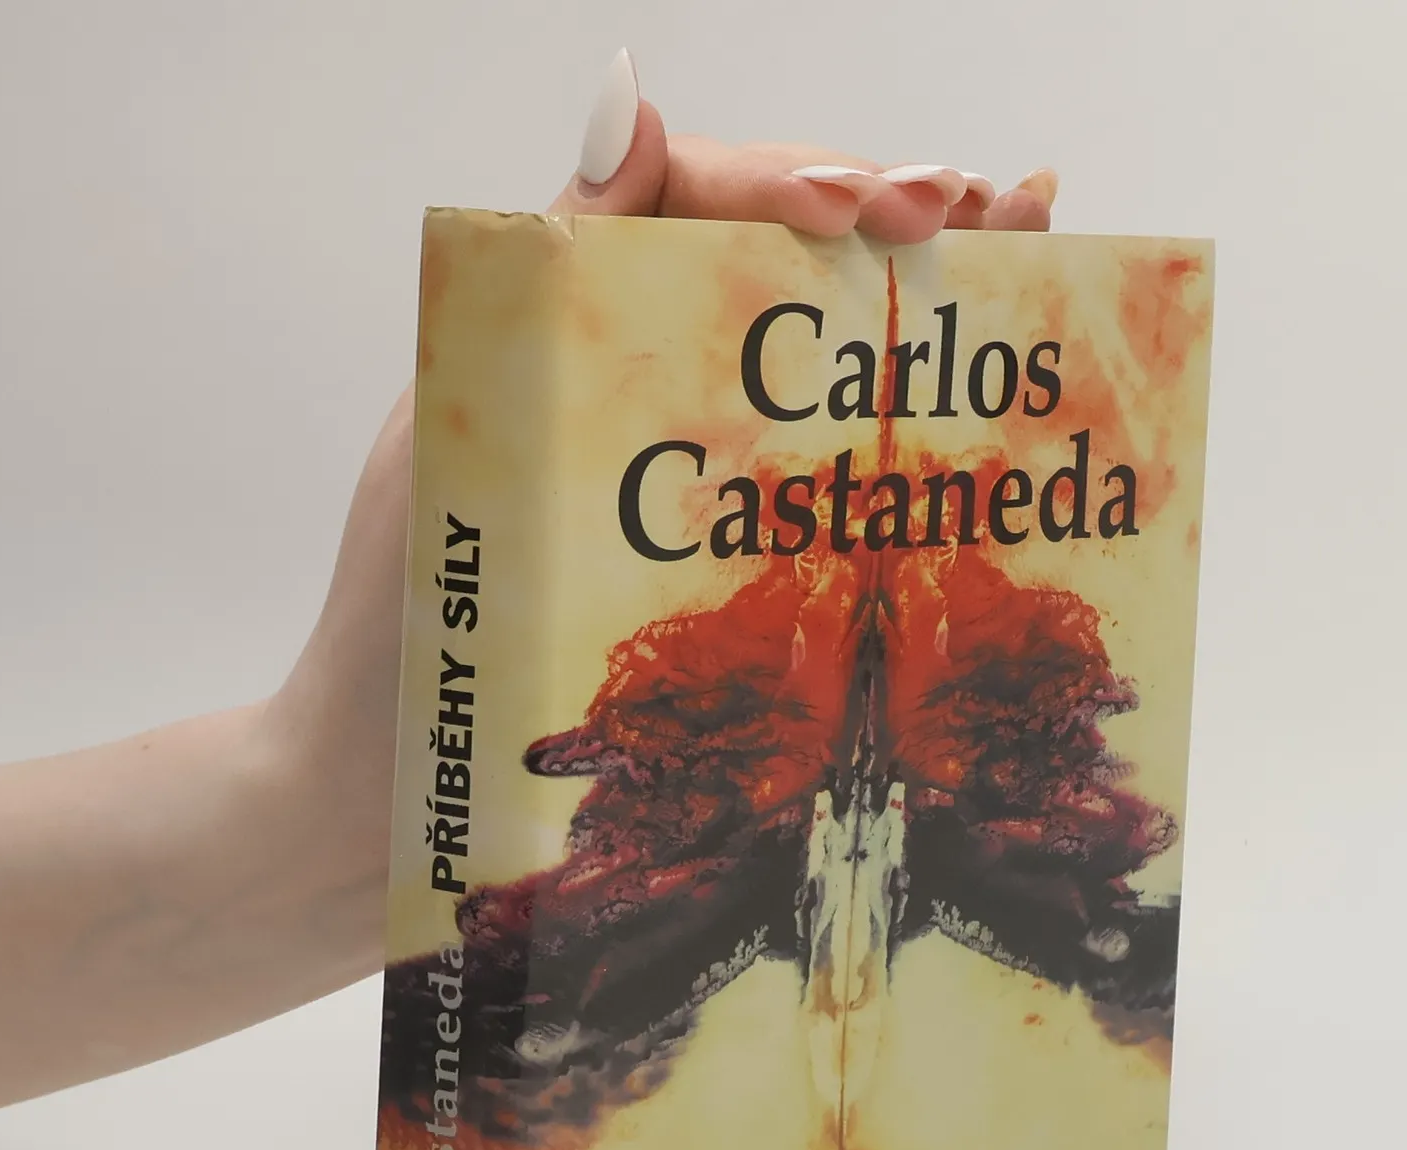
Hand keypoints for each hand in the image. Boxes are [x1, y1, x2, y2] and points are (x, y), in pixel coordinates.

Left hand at [267, 51, 1059, 964]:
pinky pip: (819, 483)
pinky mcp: (716, 573)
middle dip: (895, 224)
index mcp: (567, 320)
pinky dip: (903, 431)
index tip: (871, 217)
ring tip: (1022, 244)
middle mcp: (636, 385)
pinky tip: (982, 385)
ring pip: (820, 363)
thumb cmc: (399, 621)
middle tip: (992, 212)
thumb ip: (546, 265)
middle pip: (785, 266)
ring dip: (921, 302)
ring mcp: (686, 480)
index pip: (701, 198)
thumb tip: (635, 96)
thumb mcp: (461, 423)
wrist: (384, 798)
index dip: (799, 186)